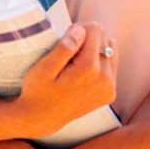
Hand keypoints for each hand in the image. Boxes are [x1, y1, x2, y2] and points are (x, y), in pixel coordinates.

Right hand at [12, 22, 117, 137]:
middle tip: (67, 55)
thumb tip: (81, 30)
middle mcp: (105, 79)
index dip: (78, 30)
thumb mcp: (44, 68)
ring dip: (93, 51)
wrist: (42, 119)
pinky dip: (98, 63)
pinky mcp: (110, 93)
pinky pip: (111, 65)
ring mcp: (110, 88)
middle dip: (86, 41)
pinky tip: (82, 72)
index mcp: (89, 69)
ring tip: (74, 64)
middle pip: (104, 38)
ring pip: (110, 50)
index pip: (95, 29)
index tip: (65, 42)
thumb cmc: (38, 91)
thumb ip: (64, 48)